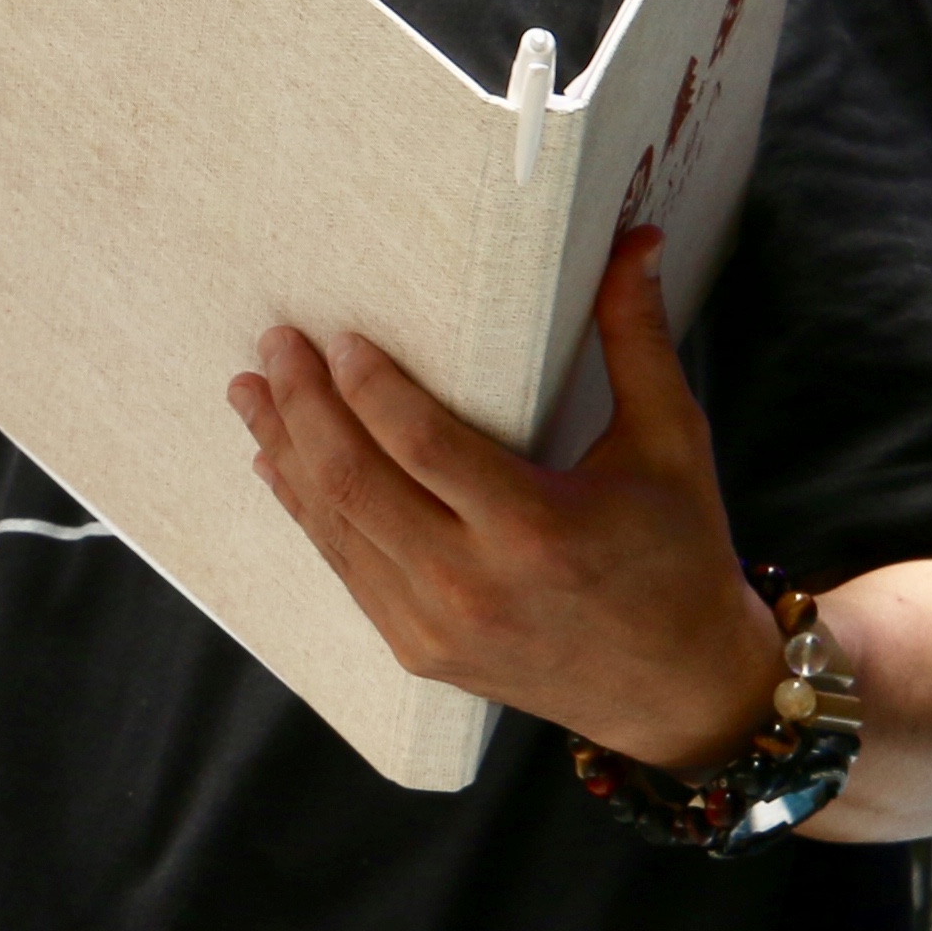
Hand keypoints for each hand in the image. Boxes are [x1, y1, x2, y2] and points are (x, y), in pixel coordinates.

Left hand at [229, 230, 775, 772]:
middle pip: (354, 483)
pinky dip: (305, 512)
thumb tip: (635, 239)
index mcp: (535, 528)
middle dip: (301, 406)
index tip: (337, 337)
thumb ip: (636, 338)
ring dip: (283, 454)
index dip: (367, 387)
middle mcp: (473, 585)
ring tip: (252, 392)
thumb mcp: (671, 443)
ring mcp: (436, 627)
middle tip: (274, 344)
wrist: (679, 691)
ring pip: (334, 528)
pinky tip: (277, 466)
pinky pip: (344, 570)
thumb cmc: (680, 555)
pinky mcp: (419, 652)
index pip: (419, 444)